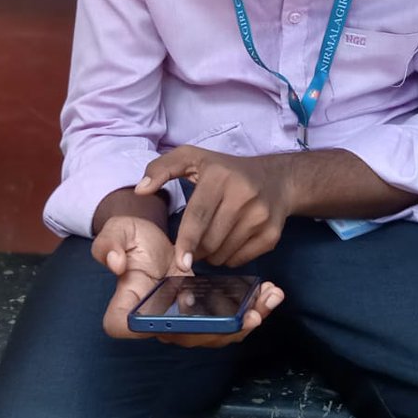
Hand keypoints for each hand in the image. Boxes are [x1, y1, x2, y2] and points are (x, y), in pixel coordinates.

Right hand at [91, 214, 282, 348]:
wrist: (148, 238)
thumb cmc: (129, 238)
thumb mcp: (116, 233)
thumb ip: (108, 244)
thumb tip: (115, 261)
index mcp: (128, 304)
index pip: (125, 326)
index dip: (150, 325)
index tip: (180, 314)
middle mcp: (155, 321)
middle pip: (187, 337)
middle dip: (224, 330)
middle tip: (253, 315)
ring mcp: (181, 320)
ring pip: (214, 332)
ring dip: (246, 320)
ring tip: (270, 298)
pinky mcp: (201, 313)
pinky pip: (225, 319)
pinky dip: (249, 309)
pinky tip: (268, 292)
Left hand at [138, 146, 294, 269]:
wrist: (276, 179)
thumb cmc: (225, 170)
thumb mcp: (192, 158)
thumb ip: (161, 169)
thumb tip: (140, 191)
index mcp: (219, 176)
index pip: (199, 216)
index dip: (187, 241)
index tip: (179, 260)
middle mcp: (243, 195)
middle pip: (210, 240)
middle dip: (195, 251)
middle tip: (190, 248)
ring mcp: (260, 217)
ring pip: (224, 253)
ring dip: (210, 256)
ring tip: (209, 241)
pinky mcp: (272, 234)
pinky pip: (241, 259)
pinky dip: (228, 259)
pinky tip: (227, 243)